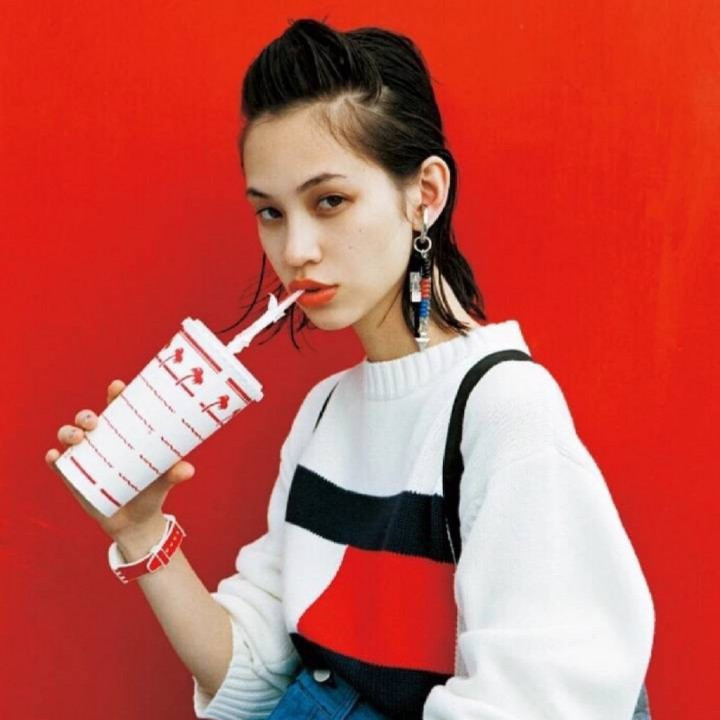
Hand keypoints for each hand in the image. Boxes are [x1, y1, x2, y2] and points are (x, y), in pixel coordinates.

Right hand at [45, 379, 195, 539]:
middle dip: (86, 415)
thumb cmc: (152, 491)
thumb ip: (174, 474)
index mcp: (124, 433)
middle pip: (88, 419)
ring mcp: (85, 457)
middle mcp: (102, 440)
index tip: (117, 386)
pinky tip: (54, 456)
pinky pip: (58, 464)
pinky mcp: (73, 476)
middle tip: (95, 422)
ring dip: (69, 432)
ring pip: (69, 436)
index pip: (118, 407)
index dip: (115, 393)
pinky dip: (53, 458)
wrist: (136, 522)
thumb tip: (188, 470)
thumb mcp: (164, 481)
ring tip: (78, 438)